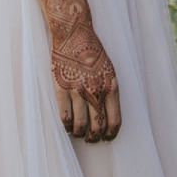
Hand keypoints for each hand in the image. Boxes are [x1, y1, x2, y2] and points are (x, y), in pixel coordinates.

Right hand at [51, 23, 120, 140]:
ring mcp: (78, 91)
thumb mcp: (110, 70)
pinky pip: (64, 116)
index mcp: (111, 86)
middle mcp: (96, 91)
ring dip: (80, 133)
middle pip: (98, 125)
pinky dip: (66, 125)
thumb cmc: (93, 53)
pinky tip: (67, 126)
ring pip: (80, 124)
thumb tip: (107, 111)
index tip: (107, 137)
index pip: (114, 119)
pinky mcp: (62, 90)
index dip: (111, 133)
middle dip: (95, 137)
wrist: (75, 36)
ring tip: (78, 134)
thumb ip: (109, 90)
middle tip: (92, 139)